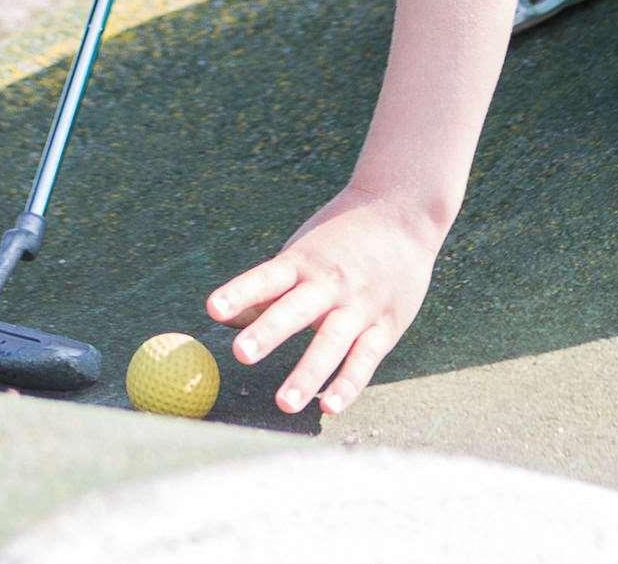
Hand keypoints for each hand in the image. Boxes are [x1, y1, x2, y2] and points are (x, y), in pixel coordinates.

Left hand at [204, 184, 440, 417]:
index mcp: (304, 261)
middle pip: (296, 309)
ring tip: (284, 404)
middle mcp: (330, 283)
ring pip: (332, 342)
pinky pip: (364, 358)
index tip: (213, 309)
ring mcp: (359, 305)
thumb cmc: (342, 238)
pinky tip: (330, 406)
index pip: (267, 277)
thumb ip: (270, 288)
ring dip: (308, 374)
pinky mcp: (385, 325)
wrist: (404, 211)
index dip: (241, 292)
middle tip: (241, 353)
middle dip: (269, 331)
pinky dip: (348, 383)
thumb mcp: (303, 251)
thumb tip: (228, 320)